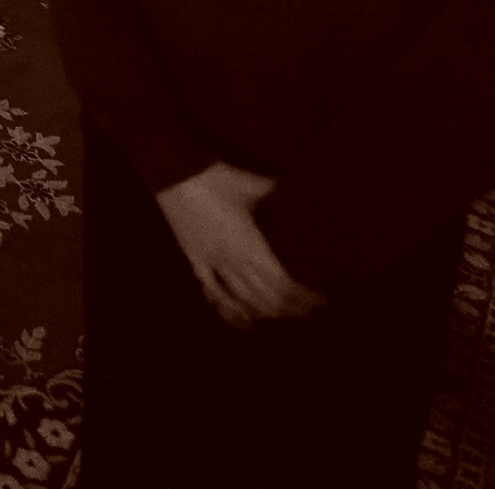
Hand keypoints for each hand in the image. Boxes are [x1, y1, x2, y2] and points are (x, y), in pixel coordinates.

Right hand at [156, 167, 325, 327]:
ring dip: (265, 312)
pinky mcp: (195, 259)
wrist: (173, 172)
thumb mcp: (253, 184)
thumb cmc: (215, 178)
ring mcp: (212, 263)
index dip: (303, 298)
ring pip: (242, 300)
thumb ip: (278, 191)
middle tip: (310, 312)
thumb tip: (302, 188)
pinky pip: (213, 292)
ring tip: (283, 316)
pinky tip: (243, 321)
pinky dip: (229, 309)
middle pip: (266, 297)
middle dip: (291, 309)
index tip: (321, 301)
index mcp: (251, 246)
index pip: (283, 285)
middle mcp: (233, 261)